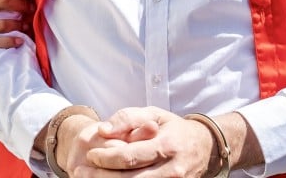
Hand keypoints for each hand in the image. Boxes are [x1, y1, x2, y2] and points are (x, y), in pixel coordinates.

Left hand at [78, 107, 215, 176]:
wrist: (205, 147)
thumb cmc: (173, 128)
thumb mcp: (154, 114)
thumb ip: (128, 118)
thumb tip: (103, 129)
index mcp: (166, 145)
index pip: (130, 156)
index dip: (106, 158)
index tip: (91, 155)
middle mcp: (172, 169)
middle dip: (101, 177)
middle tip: (80, 172)